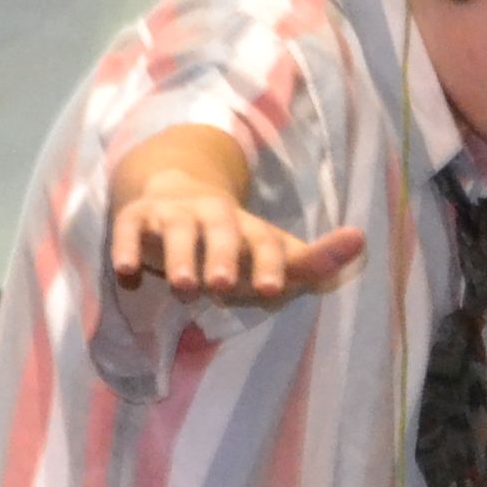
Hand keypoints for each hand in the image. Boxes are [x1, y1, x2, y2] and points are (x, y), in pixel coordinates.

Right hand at [110, 173, 362, 305]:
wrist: (175, 196)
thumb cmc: (233, 241)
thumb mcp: (273, 252)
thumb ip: (313, 258)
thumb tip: (360, 239)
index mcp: (250, 227)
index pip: (266, 243)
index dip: (269, 263)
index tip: (272, 290)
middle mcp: (213, 216)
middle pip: (221, 231)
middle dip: (222, 257)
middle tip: (222, 287)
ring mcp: (173, 215)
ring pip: (177, 232)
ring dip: (180, 258)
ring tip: (184, 288)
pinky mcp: (137, 219)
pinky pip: (128, 230)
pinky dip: (125, 251)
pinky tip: (126, 275)